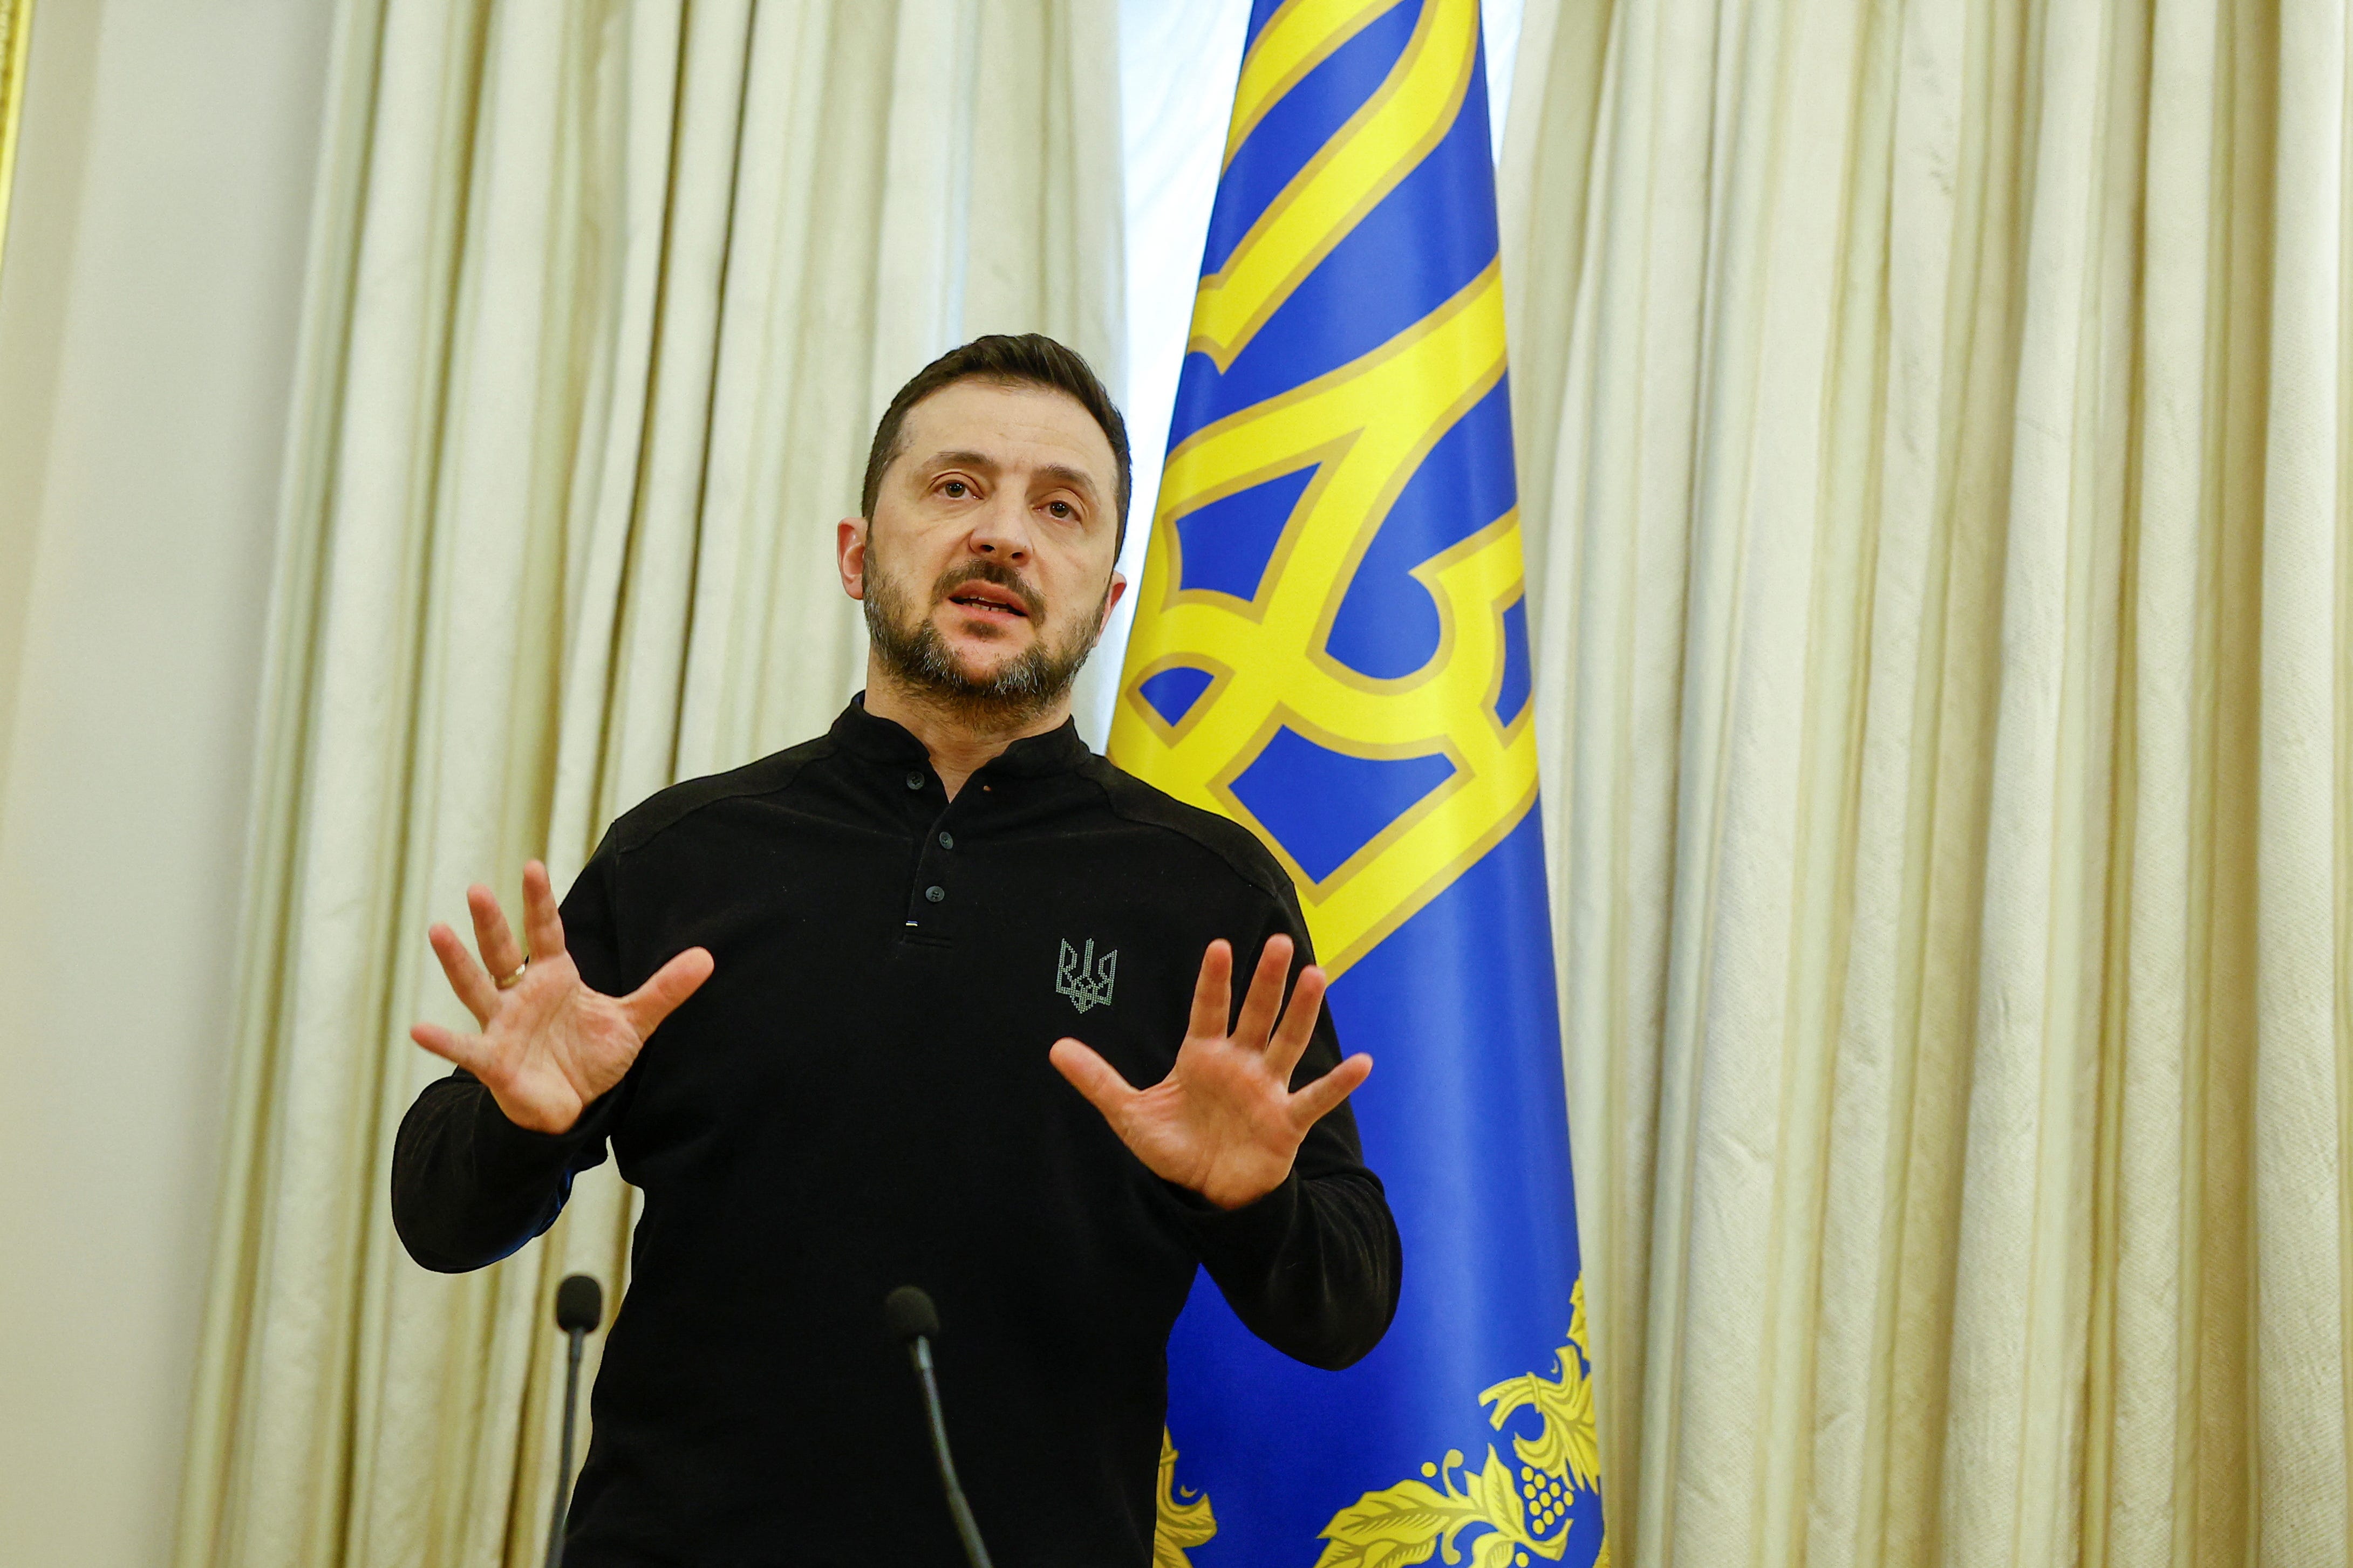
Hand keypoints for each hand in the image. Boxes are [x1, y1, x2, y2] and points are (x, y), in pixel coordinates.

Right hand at [409, 860, 713, 1134]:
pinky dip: (443, 1041)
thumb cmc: (591, 1057)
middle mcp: (521, 994)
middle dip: (491, 922)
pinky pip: (464, 1049)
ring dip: (457, 962)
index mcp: (554, 977)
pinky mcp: (493, 1061)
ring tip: (438, 931)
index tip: (531, 865)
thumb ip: (665, 989)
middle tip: (476, 888)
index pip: (545, 930)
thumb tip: (707, 958)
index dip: (539, 901)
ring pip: (476, 987)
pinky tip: (419, 1030)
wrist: (572, 1106)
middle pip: (503, 951)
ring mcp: (502, 1025)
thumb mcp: (633, 1021)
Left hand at [1049, 935, 1372, 1209]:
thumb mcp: (1130, 1114)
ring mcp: (1266, 1089)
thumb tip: (1055, 1049)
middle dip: (1265, 980)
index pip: (1208, 1010)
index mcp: (1202, 1056)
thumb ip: (1098, 1080)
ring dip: (1302, 1012)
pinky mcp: (1286, 1122)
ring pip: (1287, 1043)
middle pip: (1255, 1015)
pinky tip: (1362, 1063)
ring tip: (1316, 974)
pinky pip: (1315, 1099)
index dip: (1213, 981)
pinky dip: (1338, 1083)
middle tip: (1278, 941)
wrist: (1207, 1193)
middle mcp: (1239, 1064)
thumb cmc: (1175, 1147)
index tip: (1219, 946)